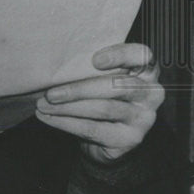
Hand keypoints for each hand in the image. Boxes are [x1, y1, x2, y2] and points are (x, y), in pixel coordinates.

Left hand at [35, 43, 163, 164]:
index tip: (95, 60)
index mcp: (145, 71)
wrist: (105, 138)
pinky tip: (48, 117)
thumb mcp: (98, 78)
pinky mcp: (130, 138)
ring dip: (67, 107)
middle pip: (117, 86)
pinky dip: (66, 123)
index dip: (120, 55)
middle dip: (79, 89)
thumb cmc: (99, 97)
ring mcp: (143, 118)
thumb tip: (53, 64)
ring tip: (43, 105)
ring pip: (103, 109)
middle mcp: (150, 93)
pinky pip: (94, 129)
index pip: (141, 55)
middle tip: (50, 93)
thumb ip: (88, 68)